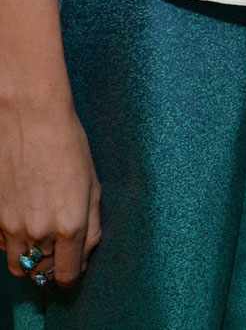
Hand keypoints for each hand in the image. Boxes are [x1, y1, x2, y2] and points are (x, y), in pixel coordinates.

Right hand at [0, 99, 101, 287]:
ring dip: (29, 255)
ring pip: (18, 263)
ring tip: (38, 232)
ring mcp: (12, 227)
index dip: (71, 274)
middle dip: (50, 264)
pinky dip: (10, 239)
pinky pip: (2, 243)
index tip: (71, 266)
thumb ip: (91, 223)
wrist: (30, 117)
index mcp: (70, 226)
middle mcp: (39, 232)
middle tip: (56, 245)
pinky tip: (21, 216)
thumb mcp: (91, 182)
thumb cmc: (67, 143)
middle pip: (41, 272)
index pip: (67, 275)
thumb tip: (84, 252)